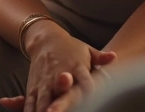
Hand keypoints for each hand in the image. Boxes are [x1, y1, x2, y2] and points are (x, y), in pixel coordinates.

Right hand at [0, 26, 115, 111]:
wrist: (45, 39)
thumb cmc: (70, 47)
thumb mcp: (86, 50)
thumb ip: (100, 57)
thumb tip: (114, 56)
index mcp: (76, 67)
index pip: (84, 78)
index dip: (88, 86)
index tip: (92, 94)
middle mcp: (59, 75)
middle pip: (60, 90)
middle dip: (60, 103)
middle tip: (57, 111)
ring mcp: (44, 82)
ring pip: (43, 99)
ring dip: (44, 109)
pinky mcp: (33, 86)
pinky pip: (30, 101)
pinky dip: (30, 110)